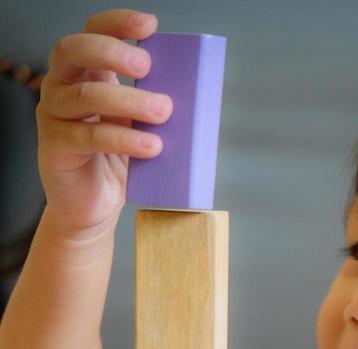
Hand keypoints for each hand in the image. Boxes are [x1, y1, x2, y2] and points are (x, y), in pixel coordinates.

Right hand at [36, 9, 172, 236]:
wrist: (93, 207)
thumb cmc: (116, 163)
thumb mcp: (137, 125)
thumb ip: (150, 104)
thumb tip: (193, 94)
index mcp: (84, 73)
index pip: (92, 32)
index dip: (117, 22)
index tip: (149, 25)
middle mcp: (62, 87)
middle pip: (75, 51)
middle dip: (114, 52)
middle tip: (148, 66)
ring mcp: (54, 115)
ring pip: (85, 95)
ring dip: (128, 100)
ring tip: (162, 110)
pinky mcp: (55, 147)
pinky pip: (89, 136)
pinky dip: (124, 138)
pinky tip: (151, 145)